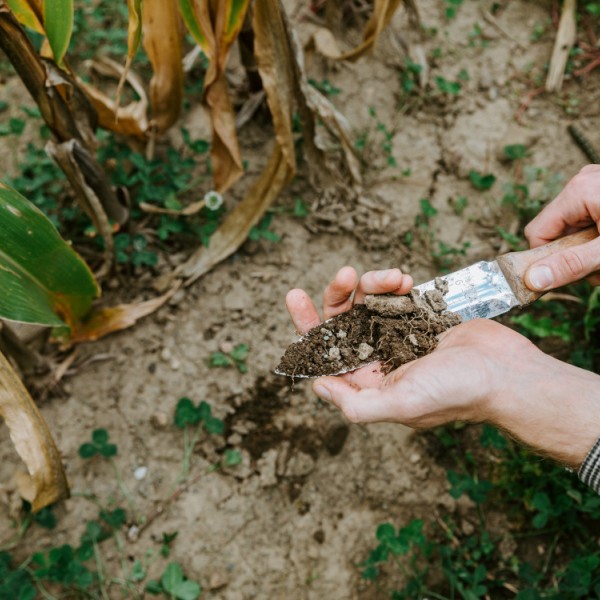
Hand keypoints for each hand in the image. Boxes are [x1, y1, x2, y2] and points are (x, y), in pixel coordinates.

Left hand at [286, 267, 599, 467]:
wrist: (507, 372)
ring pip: (367, 304)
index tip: (296, 297)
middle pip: (341, 324)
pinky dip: (394, 284)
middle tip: (345, 273)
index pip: (324, 355)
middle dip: (338, 296)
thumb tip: (318, 386)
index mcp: (368, 384)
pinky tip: (404, 279)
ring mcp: (397, 337)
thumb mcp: (403, 404)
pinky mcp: (417, 317)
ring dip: (372, 285)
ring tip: (391, 277)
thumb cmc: (458, 392)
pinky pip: (393, 296)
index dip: (306, 328)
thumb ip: (357, 402)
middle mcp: (378, 361)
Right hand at [524, 164, 599, 290]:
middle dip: (574, 257)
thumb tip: (531, 280)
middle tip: (598, 270)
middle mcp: (582, 182)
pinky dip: (597, 240)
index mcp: (577, 191)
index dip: (547, 259)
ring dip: (588, 252)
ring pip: (574, 229)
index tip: (566, 277)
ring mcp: (596, 184)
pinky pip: (589, 220)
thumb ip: (571, 264)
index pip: (538, 233)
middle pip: (557, 232)